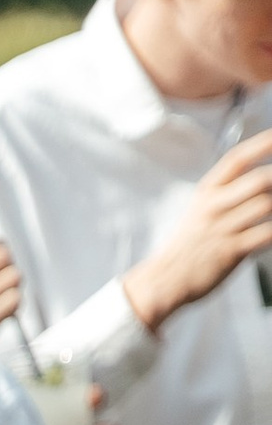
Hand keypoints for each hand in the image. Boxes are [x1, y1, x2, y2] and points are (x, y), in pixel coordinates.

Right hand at [121, 133, 271, 330]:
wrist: (164, 281)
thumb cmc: (185, 247)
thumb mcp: (198, 211)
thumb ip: (225, 193)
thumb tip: (258, 180)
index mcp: (206, 192)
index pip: (237, 158)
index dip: (262, 144)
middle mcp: (214, 206)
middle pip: (259, 179)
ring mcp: (222, 229)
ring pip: (265, 204)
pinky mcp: (230, 252)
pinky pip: (265, 234)